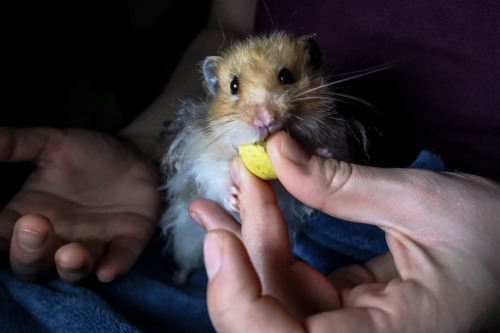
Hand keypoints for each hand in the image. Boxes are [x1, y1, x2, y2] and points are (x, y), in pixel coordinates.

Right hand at [0, 127, 159, 282]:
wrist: (136, 154)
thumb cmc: (88, 153)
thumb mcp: (51, 144)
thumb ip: (14, 144)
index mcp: (28, 218)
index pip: (0, 241)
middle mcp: (56, 241)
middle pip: (32, 265)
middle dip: (29, 253)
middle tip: (34, 226)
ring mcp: (92, 247)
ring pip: (74, 273)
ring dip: (71, 267)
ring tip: (71, 252)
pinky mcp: (126, 245)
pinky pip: (119, 262)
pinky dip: (114, 267)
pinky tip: (108, 269)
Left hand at [189, 132, 499, 331]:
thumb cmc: (496, 234)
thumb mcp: (421, 202)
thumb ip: (341, 185)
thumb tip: (278, 154)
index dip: (240, 303)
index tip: (222, 240)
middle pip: (271, 314)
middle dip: (241, 251)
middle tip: (228, 192)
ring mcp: (350, 328)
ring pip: (275, 295)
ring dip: (246, 241)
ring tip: (224, 198)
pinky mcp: (345, 307)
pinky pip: (293, 280)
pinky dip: (269, 242)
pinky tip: (253, 209)